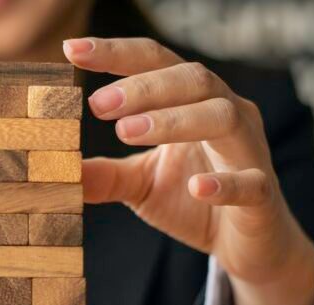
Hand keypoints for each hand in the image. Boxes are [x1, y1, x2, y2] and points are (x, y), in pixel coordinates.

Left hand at [64, 37, 313, 304]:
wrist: (247, 245)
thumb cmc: (194, 201)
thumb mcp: (139, 185)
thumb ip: (103, 175)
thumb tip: (53, 170)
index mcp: (193, 102)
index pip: (155, 62)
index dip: (115, 53)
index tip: (70, 50)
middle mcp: (227, 113)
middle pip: (191, 79)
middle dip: (143, 87)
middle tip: (97, 103)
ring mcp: (248, 151)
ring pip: (222, 117)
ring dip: (173, 120)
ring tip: (126, 132)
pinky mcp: (261, 195)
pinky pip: (249, 183)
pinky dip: (223, 184)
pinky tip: (196, 189)